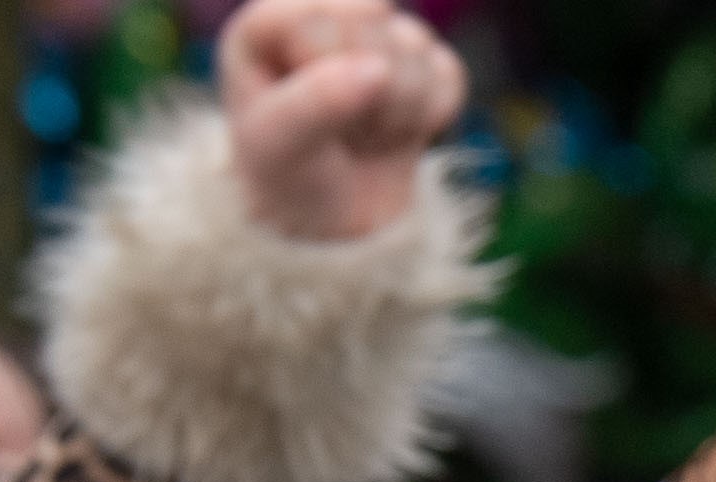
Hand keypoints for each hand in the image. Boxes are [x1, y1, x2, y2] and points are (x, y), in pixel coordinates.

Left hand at [220, 0, 467, 244]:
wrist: (331, 226)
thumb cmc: (288, 177)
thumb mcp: (279, 144)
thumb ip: (316, 101)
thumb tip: (378, 69)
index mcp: (267, 26)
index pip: (320, 13)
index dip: (329, 65)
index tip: (310, 109)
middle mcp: (320, 19)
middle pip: (373, 24)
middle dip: (369, 92)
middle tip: (342, 130)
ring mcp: (375, 41)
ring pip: (415, 47)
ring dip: (399, 109)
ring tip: (365, 135)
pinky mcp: (420, 67)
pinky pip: (448, 71)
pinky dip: (433, 112)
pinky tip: (400, 130)